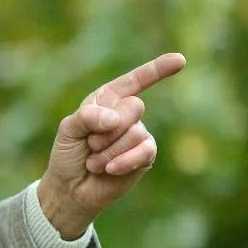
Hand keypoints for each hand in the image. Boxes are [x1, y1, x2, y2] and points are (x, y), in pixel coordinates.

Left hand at [38, 52, 185, 238]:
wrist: (70, 188)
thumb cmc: (68, 154)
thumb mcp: (68, 130)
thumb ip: (88, 116)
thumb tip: (116, 118)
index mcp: (107, 100)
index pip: (134, 81)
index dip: (157, 70)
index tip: (180, 60)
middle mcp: (125, 114)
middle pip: (135, 107)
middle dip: (107, 130)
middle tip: (90, 144)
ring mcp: (138, 135)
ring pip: (135, 133)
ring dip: (108, 150)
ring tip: (95, 160)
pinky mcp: (145, 156)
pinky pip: (144, 152)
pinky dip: (122, 161)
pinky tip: (109, 169)